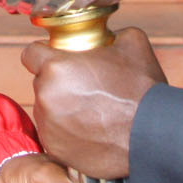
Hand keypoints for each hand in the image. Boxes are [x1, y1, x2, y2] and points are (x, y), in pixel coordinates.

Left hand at [19, 28, 164, 179]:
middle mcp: (45, 96)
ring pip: (46, 108)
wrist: (152, 136)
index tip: (58, 58)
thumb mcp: (132, 42)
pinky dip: (67, 131)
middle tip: (85, 86)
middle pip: (41, 82)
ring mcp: (48, 125)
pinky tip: (90, 130)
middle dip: (58, 82)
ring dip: (61, 106)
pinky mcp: (54, 149)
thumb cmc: (142, 88)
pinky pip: (54, 133)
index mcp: (56, 67)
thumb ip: (108, 33)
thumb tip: (105, 35)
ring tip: (91, 110)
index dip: (44, 53)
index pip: (31, 53)